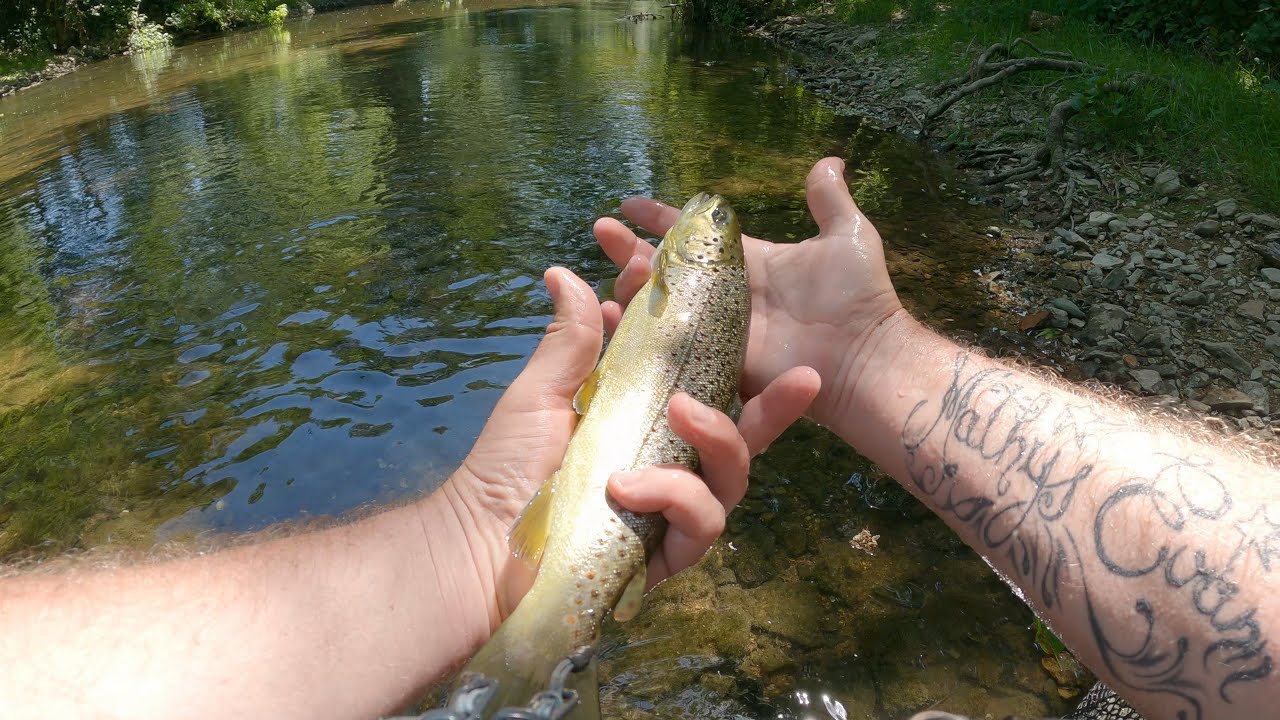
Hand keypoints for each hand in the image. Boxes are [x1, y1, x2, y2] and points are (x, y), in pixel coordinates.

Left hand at [443, 266, 818, 626]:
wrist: (476, 543)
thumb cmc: (507, 468)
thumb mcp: (542, 392)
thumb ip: (571, 338)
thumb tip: (565, 271)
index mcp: (649, 424)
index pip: (704, 386)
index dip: (721, 350)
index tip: (722, 309)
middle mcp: (671, 467)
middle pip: (741, 435)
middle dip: (778, 406)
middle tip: (805, 377)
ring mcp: (672, 514)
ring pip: (732, 477)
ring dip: (716, 440)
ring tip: (681, 413)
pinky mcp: (666, 555)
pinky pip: (702, 525)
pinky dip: (674, 498)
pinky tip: (627, 488)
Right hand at [593, 157, 903, 426]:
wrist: (862, 358)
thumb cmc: (858, 297)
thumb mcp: (847, 235)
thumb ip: (830, 200)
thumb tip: (830, 160)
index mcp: (748, 263)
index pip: (694, 235)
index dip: (661, 218)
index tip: (628, 204)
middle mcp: (725, 296)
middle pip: (666, 269)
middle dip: (630, 250)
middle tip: (601, 231)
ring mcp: (717, 330)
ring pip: (660, 306)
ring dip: (630, 286)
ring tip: (616, 272)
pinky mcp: (714, 362)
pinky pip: (668, 348)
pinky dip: (636, 334)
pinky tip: (610, 316)